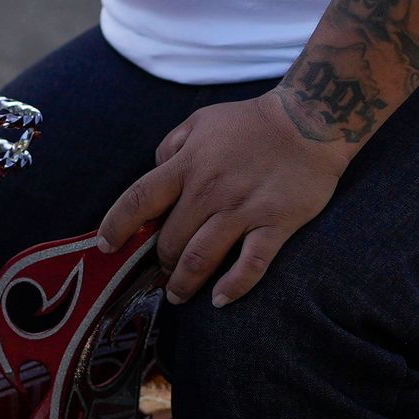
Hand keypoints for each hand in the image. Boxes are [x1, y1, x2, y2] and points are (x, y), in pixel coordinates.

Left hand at [98, 90, 357, 305]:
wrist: (311, 119)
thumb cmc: (252, 122)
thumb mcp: (201, 121)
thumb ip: (171, 146)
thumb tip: (153, 172)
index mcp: (188, 163)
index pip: (139, 200)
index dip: (117, 226)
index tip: (106, 246)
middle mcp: (210, 189)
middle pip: (170, 240)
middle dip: (160, 262)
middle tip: (162, 271)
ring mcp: (243, 209)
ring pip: (201, 258)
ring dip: (184, 282)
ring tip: (178, 294)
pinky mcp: (275, 223)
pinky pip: (250, 264)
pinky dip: (232, 287)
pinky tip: (219, 299)